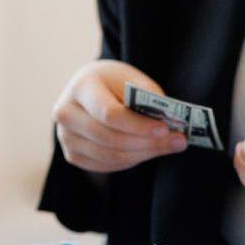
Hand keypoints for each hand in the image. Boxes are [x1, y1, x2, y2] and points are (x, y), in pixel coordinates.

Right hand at [52, 59, 188, 172]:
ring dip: (144, 154)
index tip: (165, 128)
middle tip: (178, 141)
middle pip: (109, 138)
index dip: (138, 125)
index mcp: (81, 87)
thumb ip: (149, 98)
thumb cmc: (115, 83)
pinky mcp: (72, 154)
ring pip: (109, 156)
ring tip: (169, 146)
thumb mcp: (132, 79)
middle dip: (147, 143)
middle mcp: (65, 112)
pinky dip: (131, 160)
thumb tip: (171, 122)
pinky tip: (148, 150)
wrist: (91, 89)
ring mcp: (65, 136)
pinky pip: (106, 165)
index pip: (109, 114)